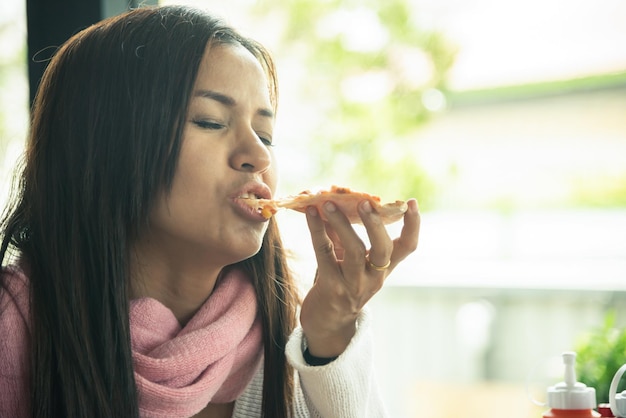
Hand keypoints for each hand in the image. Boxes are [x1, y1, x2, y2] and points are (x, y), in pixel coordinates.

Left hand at [300, 198, 419, 357]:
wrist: (326, 322)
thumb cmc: (339, 282)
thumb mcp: (348, 258)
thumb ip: (344, 232)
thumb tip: (334, 200)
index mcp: (384, 267)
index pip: (408, 246)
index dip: (413, 225)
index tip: (412, 202)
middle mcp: (375, 277)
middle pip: (384, 249)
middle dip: (375, 224)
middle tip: (365, 202)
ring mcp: (355, 284)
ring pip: (354, 250)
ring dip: (342, 223)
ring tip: (329, 204)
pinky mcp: (332, 288)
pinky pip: (325, 253)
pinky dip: (317, 230)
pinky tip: (311, 214)